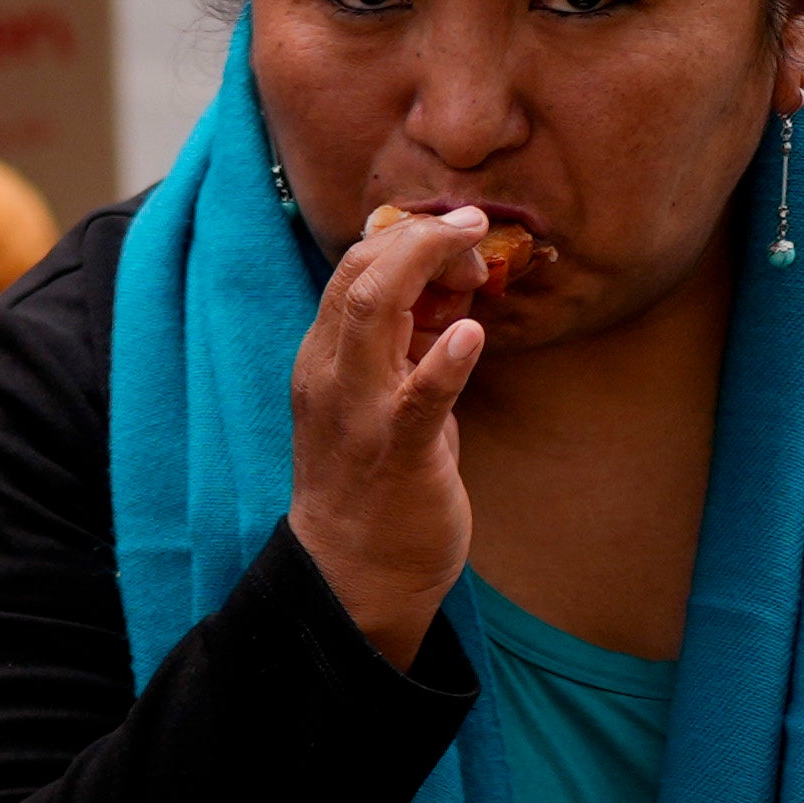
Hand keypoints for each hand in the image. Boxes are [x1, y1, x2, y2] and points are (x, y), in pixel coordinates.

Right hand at [284, 202, 494, 663]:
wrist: (353, 573)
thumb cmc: (374, 483)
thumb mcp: (384, 397)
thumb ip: (407, 342)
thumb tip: (450, 283)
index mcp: (326, 359)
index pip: (352, 268)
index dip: (408, 236)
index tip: (460, 239)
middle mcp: (331, 375)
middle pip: (359, 274)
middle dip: (420, 237)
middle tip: (476, 229)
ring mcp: (360, 411)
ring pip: (370, 314)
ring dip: (427, 267)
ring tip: (477, 254)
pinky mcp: (398, 450)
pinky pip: (419, 396)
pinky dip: (444, 360)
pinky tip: (470, 334)